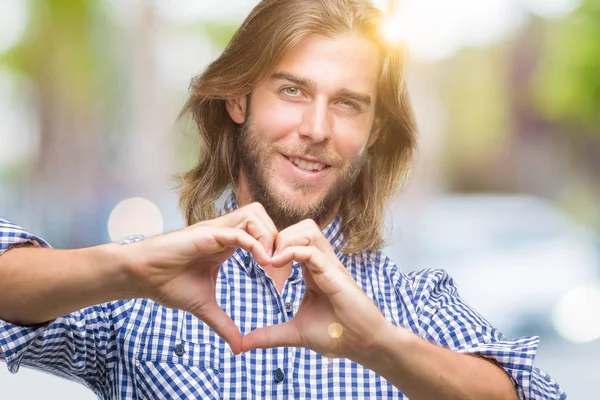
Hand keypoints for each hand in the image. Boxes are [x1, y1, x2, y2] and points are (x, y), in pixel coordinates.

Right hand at [126, 202, 276, 353]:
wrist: (141, 277)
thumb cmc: (168, 285)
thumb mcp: (205, 307)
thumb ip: (224, 324)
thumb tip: (238, 348)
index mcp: (227, 244)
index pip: (260, 233)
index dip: (275, 248)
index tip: (282, 274)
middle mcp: (224, 232)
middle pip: (263, 217)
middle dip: (278, 236)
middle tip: (282, 264)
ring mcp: (216, 230)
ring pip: (254, 214)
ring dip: (269, 235)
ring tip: (272, 262)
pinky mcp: (206, 234)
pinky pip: (238, 231)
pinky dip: (254, 243)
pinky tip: (262, 262)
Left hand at [241, 219, 390, 361]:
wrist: (363, 345)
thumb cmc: (336, 335)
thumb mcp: (295, 333)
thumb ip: (270, 335)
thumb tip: (243, 345)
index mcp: (312, 271)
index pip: (293, 241)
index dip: (274, 245)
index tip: (256, 262)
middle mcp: (321, 263)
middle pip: (301, 227)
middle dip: (278, 236)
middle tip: (262, 258)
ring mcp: (329, 265)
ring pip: (308, 230)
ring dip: (285, 240)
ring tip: (270, 261)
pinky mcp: (334, 274)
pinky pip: (312, 251)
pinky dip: (291, 253)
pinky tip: (275, 266)